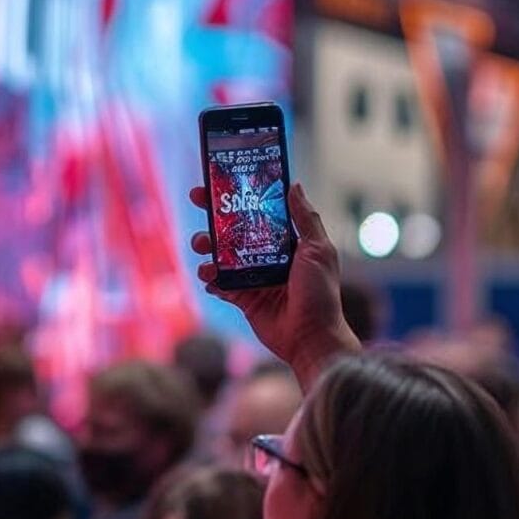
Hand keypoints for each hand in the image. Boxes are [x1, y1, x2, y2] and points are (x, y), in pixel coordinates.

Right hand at [188, 180, 357, 383]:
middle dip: (214, 215)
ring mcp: (254, 277)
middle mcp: (268, 256)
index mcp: (286, 241)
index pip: (259, 212)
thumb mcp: (319, 250)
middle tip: (198, 200)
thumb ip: (305, 218)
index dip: (241, 196)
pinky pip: (221, 284)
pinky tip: (209, 276)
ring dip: (207, 247)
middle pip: (235, 229)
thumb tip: (294, 185)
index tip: (222, 181)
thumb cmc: (321, 293)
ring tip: (202, 246)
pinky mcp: (244, 299)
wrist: (311, 337)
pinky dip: (211, 278)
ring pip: (222, 255)